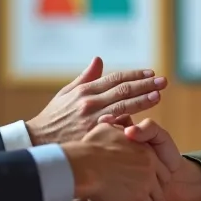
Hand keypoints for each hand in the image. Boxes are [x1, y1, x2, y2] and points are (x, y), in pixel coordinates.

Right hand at [26, 57, 167, 144]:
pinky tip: (143, 122)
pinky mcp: (93, 135)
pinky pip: (115, 127)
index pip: (115, 78)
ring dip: (142, 101)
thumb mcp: (65, 94)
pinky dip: (129, 123)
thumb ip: (85, 77)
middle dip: (145, 85)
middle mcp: (90, 102)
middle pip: (123, 90)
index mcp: (85, 90)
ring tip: (158, 96)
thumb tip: (99, 60)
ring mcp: (92, 119)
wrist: (37, 141)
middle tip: (163, 82)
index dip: (135, 75)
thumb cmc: (53, 118)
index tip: (151, 73)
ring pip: (123, 107)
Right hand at [62, 121, 165, 200]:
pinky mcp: (138, 200)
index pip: (161, 169)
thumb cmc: (90, 149)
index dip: (156, 178)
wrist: (82, 165)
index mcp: (146, 151)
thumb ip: (117, 127)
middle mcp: (150, 168)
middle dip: (154, 197)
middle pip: (161, 187)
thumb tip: (118, 123)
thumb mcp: (108, 128)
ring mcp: (146, 184)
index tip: (151, 185)